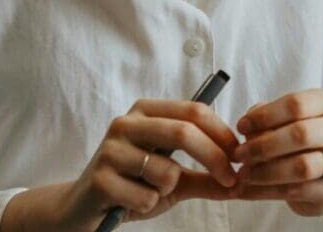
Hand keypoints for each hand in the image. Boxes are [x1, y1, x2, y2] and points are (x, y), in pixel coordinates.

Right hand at [1, 97, 239, 231]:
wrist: (80, 211)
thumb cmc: (132, 189)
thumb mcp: (173, 182)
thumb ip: (204, 178)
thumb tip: (242, 182)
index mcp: (146, 111)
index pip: (194, 111)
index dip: (222, 134)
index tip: (240, 157)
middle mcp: (127, 122)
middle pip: (184, 132)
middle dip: (214, 158)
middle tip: (231, 180)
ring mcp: (111, 148)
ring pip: (166, 170)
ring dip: (169, 189)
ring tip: (148, 192)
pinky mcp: (100, 178)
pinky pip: (146, 195)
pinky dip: (148, 205)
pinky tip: (128, 203)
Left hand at [234, 89, 322, 217]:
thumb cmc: (304, 139)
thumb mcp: (287, 121)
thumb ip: (267, 119)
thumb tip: (247, 126)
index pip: (296, 104)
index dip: (265, 116)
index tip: (241, 126)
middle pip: (301, 134)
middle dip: (264, 146)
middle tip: (240, 155)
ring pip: (302, 167)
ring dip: (266, 172)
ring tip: (243, 175)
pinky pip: (298, 192)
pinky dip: (267, 192)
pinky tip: (248, 191)